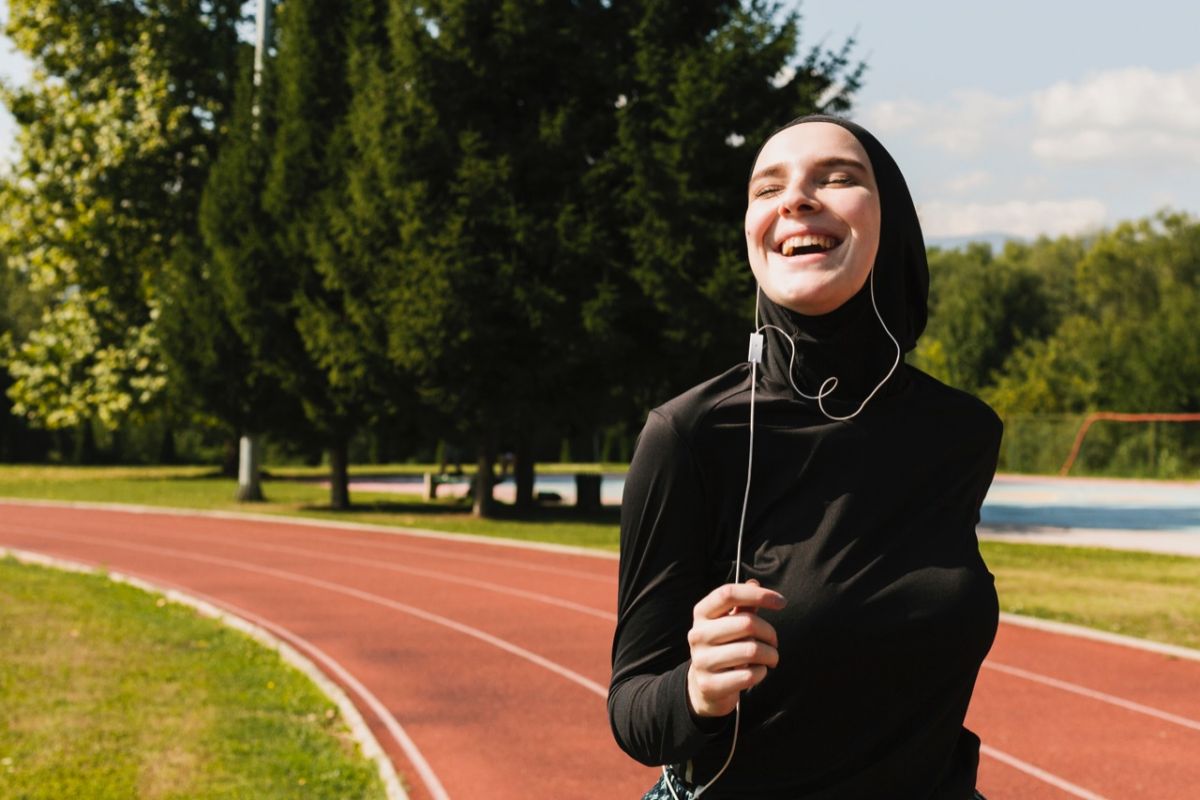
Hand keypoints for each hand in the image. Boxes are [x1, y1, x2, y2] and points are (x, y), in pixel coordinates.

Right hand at [686, 579, 784, 717]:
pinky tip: (758, 672)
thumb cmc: (723, 646)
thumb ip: (742, 605)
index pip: (729, 593)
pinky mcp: (710, 684)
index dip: (758, 594)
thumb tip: (754, 582)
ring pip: (751, 650)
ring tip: (771, 658)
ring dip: (770, 655)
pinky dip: (761, 673)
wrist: (705, 686)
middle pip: (747, 623)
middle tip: (774, 642)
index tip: (781, 602)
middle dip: (770, 633)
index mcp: (701, 613)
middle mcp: (698, 634)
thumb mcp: (728, 623)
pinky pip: (749, 675)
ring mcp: (702, 660)